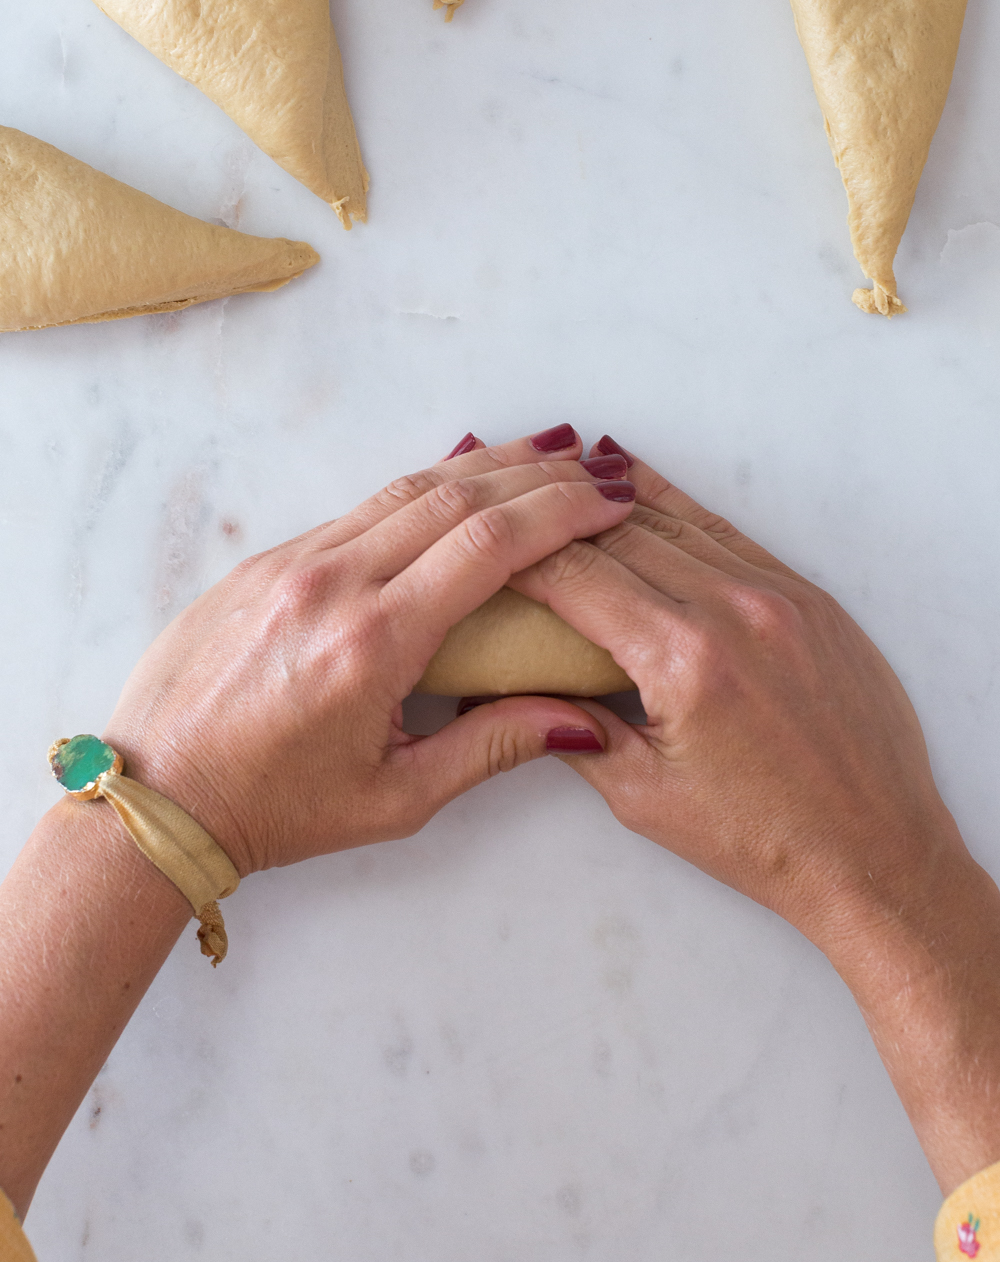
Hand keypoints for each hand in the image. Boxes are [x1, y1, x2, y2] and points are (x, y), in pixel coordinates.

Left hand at [104, 426, 635, 876]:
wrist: (154, 798)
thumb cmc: (270, 807)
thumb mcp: (394, 798)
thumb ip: (490, 747)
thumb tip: (575, 719)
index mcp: (372, 642)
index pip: (489, 545)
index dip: (560, 513)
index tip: (608, 502)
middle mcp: (331, 584)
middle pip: (455, 498)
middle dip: (536, 475)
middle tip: (594, 467)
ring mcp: (291, 564)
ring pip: (403, 491)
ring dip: (481, 467)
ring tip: (543, 453)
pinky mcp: (263, 563)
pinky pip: (357, 510)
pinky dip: (419, 491)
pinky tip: (455, 484)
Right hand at [495, 435, 999, 1192]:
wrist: (876, 853)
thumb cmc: (764, 840)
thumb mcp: (643, 795)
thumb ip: (574, 725)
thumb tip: (516, 686)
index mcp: (683, 660)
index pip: (578, 577)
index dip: (520, 554)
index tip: (482, 543)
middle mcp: (734, 610)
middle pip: (619, 536)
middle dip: (556, 517)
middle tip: (508, 502)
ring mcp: (780, 596)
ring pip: (675, 521)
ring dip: (611, 498)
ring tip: (557, 470)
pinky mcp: (811, 598)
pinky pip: (728, 534)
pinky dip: (677, 510)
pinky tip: (639, 490)